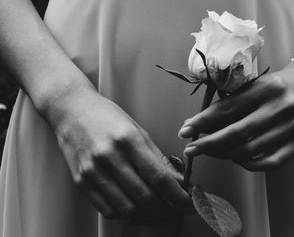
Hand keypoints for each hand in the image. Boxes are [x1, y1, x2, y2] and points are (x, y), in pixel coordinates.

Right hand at [44, 87, 190, 221]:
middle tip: (177, 211)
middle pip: (144, 196)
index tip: (188, 203)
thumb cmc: (106, 116)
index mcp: (128, 140)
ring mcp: (92, 171)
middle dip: (167, 209)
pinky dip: (128, 216)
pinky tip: (139, 211)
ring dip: (149, 217)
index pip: (158, 177)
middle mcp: (109, 157)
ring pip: (127, 209)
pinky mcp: (81, 182)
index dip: (176, 196)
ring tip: (161, 214)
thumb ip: (157, 157)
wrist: (71, 110)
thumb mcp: (138, 130)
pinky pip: (108, 209)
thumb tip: (177, 180)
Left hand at [179, 59, 293, 170]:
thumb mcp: (255, 85)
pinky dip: (248, 164)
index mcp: (266, 88)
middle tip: (190, 148)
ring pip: (250, 150)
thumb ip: (230, 102)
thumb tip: (197, 123)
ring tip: (211, 151)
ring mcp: (293, 128)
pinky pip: (270, 163)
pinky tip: (236, 159)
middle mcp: (281, 108)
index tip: (184, 131)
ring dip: (224, 154)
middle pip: (237, 133)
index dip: (203, 122)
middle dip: (208, 143)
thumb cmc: (278, 84)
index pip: (228, 109)